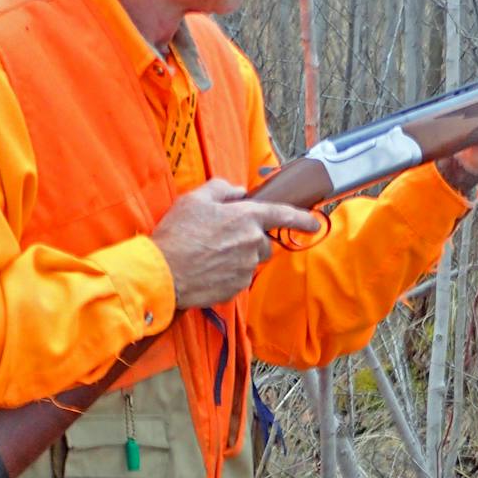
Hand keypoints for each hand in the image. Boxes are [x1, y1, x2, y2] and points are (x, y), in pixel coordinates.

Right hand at [151, 178, 319, 308]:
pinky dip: (227, 274)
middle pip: (264, 242)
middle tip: (223, 238)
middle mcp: (251, 244)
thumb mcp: (194, 199)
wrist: (163, 273)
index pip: (283, 215)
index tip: (315, 222)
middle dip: (250, 239)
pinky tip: (207, 270)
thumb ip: (221, 189)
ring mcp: (245, 268)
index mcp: (246, 218)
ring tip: (210, 255)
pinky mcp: (236, 288)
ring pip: (251, 261)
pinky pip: (238, 278)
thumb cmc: (177, 233)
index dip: (302, 218)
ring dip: (238, 257)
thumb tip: (237, 191)